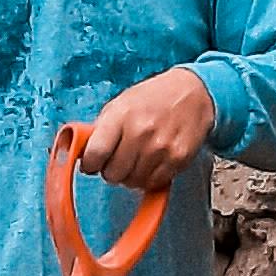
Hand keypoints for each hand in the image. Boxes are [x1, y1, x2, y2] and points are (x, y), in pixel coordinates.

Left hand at [78, 66, 218, 193]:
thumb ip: (100, 129)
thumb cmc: (153, 97)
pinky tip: (151, 162)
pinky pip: (153, 183)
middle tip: (117, 160)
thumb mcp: (120, 104)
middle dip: (110, 171)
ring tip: (136, 159)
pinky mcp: (178, 159)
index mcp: (121, 116)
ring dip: (130, 176)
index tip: (91, 165)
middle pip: (113, 174)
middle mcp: (141, 132)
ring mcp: (161, 148)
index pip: (95, 154)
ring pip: (132, 182)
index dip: (90, 165)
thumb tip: (81, 153)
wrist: (194, 92)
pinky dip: (148, 178)